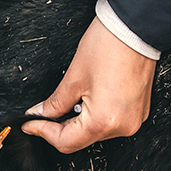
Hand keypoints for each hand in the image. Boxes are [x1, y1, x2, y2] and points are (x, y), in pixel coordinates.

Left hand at [22, 17, 155, 152]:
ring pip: (96, 132)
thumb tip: (41, 114)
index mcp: (104, 121)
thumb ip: (54, 103)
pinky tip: (91, 97)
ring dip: (80, 121)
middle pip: (82, 139)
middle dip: (61, 126)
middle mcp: (122, 126)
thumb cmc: (109, 46)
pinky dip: (97, 115)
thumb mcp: (73, 77)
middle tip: (45, 112)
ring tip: (75, 97)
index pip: (66, 142)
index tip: (31, 124)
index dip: (44, 132)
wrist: (135, 28)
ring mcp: (133, 120)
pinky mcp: (139, 111)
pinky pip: (112, 122)